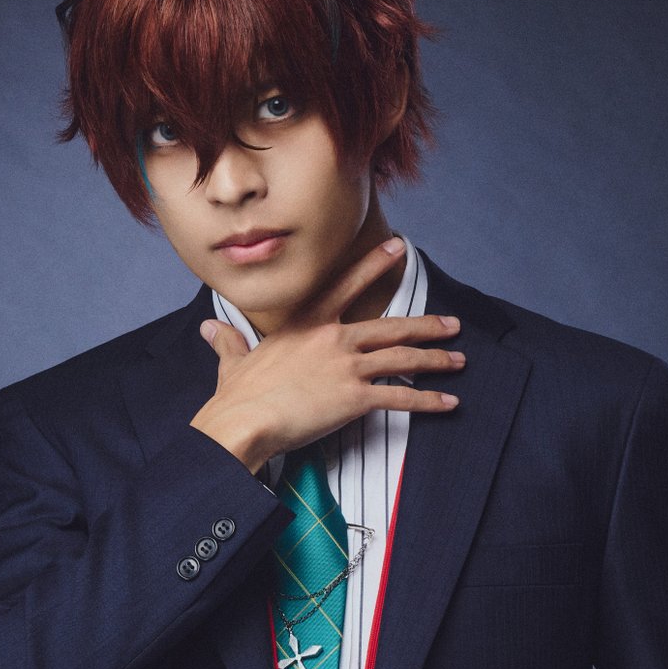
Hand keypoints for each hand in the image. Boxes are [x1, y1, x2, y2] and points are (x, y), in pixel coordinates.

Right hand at [189, 238, 463, 473]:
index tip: (398, 248)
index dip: (374, 265)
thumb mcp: (233, 361)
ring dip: (435, 360)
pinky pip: (402, 397)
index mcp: (306, 324)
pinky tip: (447, 402)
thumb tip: (209, 328)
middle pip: (391, 326)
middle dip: (426, 325)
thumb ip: (228, 341)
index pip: (346, 286)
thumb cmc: (237, 395)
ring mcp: (347, 366)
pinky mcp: (356, 397)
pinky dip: (429, 400)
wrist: (243, 420)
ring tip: (457, 360)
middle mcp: (333, 338)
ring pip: (404, 357)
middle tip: (451, 324)